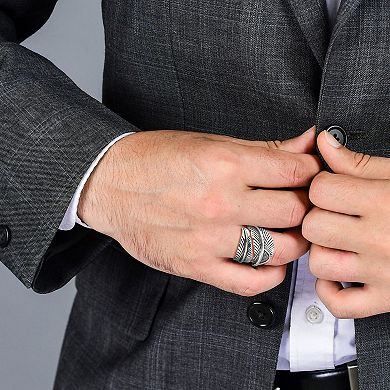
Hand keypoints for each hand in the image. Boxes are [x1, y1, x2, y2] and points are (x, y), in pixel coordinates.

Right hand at [79, 127, 319, 295]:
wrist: (111, 184)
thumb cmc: (156, 159)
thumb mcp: (211, 143)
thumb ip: (265, 149)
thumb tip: (307, 143)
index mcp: (226, 164)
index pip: (296, 171)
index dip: (312, 172)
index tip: (309, 174)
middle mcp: (221, 202)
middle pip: (295, 211)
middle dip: (306, 206)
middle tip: (300, 202)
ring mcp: (209, 238)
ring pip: (281, 248)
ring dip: (294, 240)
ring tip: (287, 230)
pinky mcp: (196, 264)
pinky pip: (250, 282)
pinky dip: (270, 275)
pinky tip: (271, 261)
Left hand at [303, 130, 389, 317]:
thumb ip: (359, 163)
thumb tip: (324, 143)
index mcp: (385, 203)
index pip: (320, 190)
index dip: (323, 185)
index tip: (333, 188)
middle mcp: (382, 239)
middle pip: (314, 227)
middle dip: (319, 217)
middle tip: (337, 215)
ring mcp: (384, 274)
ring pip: (319, 264)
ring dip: (324, 252)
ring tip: (341, 242)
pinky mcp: (388, 300)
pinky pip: (338, 304)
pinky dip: (331, 290)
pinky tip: (342, 274)